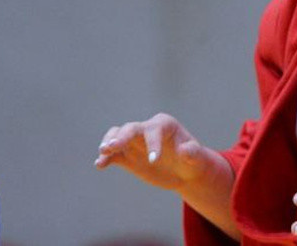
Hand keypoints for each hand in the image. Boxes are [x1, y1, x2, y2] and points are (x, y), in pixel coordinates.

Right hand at [94, 113, 209, 191]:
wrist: (184, 172)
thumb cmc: (193, 161)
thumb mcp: (197, 158)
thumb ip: (192, 153)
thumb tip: (183, 151)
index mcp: (164, 124)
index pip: (154, 130)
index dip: (153, 144)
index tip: (154, 161)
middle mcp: (147, 129)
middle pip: (131, 128)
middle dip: (122, 136)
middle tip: (113, 146)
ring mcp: (135, 142)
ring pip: (117, 135)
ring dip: (109, 142)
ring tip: (103, 151)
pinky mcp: (127, 156)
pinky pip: (114, 155)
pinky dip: (106, 158)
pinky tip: (99, 164)